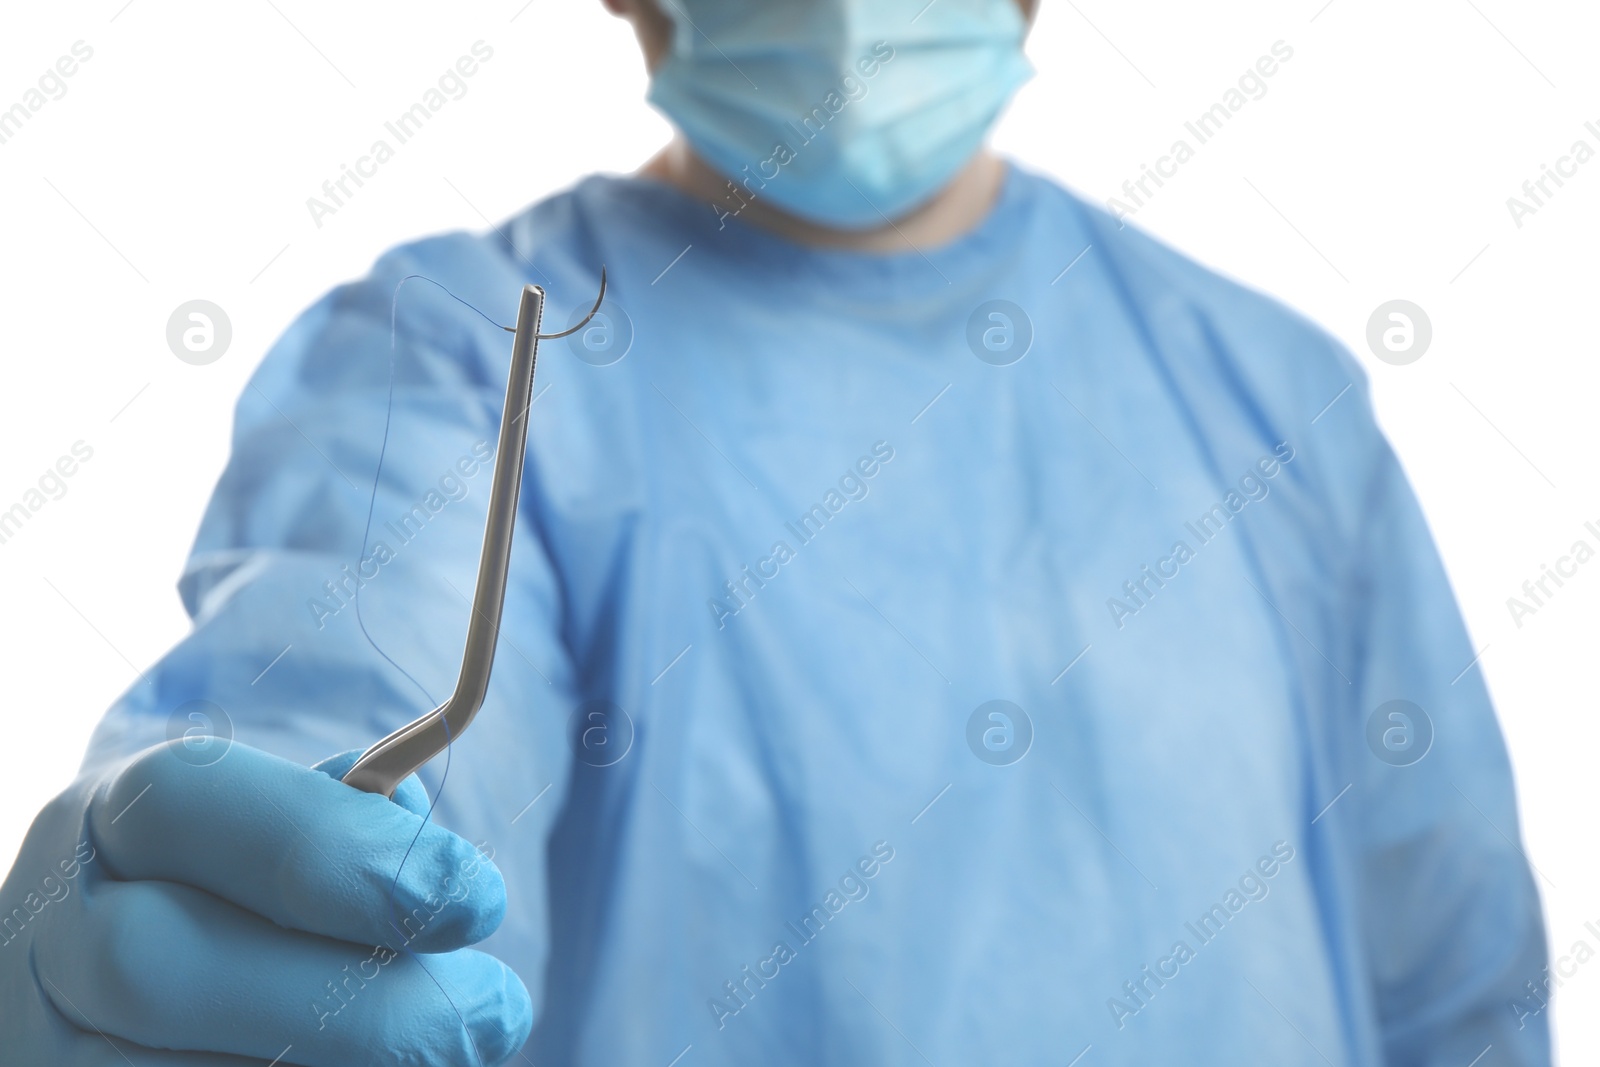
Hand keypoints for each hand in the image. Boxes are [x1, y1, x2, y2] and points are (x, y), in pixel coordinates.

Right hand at [0, 739, 531, 1064]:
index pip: (183, 801)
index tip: (473, 898)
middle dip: (357, 1004)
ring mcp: (50, 1050)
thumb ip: (354, 818)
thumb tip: (412, 837)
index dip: (333, 850)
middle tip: (498, 1009)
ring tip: (458, 1051)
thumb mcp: (299, 824)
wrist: (166, 972)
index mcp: (108, 818)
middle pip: (162, 970)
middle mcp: (56, 935)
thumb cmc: (267, 883)